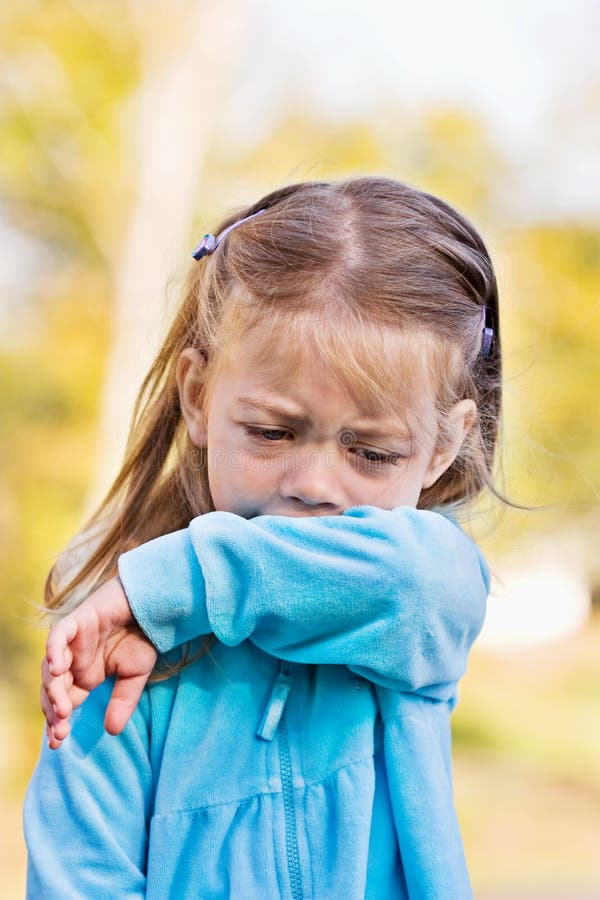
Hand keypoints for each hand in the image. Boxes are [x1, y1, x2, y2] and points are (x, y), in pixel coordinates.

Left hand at [41, 576, 156, 748]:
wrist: (153, 606)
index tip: (58, 743)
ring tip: (62, 710)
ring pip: (51, 667)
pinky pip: (57, 638)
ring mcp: (72, 642)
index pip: (63, 703)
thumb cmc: (144, 637)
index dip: (57, 723)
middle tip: (60, 733)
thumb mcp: (135, 676)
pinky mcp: (76, 622)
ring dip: (53, 690)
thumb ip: (122, 702)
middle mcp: (73, 661)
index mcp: (84, 676)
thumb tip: (112, 732)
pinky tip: (58, 669)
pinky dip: (54, 652)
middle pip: (52, 690)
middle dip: (53, 712)